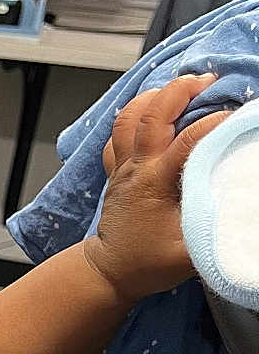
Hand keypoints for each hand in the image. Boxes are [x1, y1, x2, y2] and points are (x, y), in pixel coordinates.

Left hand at [82, 73, 234, 303]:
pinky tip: (154, 108)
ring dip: (154, 96)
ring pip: (128, 118)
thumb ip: (217, 224)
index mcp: (154, 183)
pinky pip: (118, 133)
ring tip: (181, 87)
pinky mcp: (116, 171)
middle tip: (207, 81)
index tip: (239, 118)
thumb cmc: (148, 263)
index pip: (187, 140)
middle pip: (150, 115)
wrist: (110, 272)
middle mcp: (135, 169)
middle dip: (179, 90)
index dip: (215, 123)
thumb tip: (243, 206)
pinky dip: (135, 113)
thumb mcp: (190, 250)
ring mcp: (122, 168)